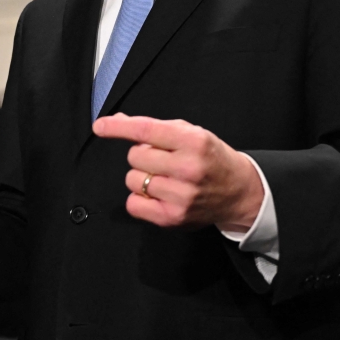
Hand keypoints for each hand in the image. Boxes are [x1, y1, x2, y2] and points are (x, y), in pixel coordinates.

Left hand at [93, 114, 263, 231]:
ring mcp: (181, 195)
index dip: (119, 127)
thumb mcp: (192, 133)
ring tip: (164, 177)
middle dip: (142, 156)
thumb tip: (118, 121)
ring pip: (133, 180)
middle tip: (162, 159)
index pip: (146, 130)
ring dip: (142, 177)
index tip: (100, 126)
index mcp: (193, 142)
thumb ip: (155, 128)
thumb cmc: (212, 159)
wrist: (239, 191)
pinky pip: (134, 204)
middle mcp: (188, 168)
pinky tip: (158, 194)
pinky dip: (140, 198)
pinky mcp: (173, 217)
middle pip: (135, 157)